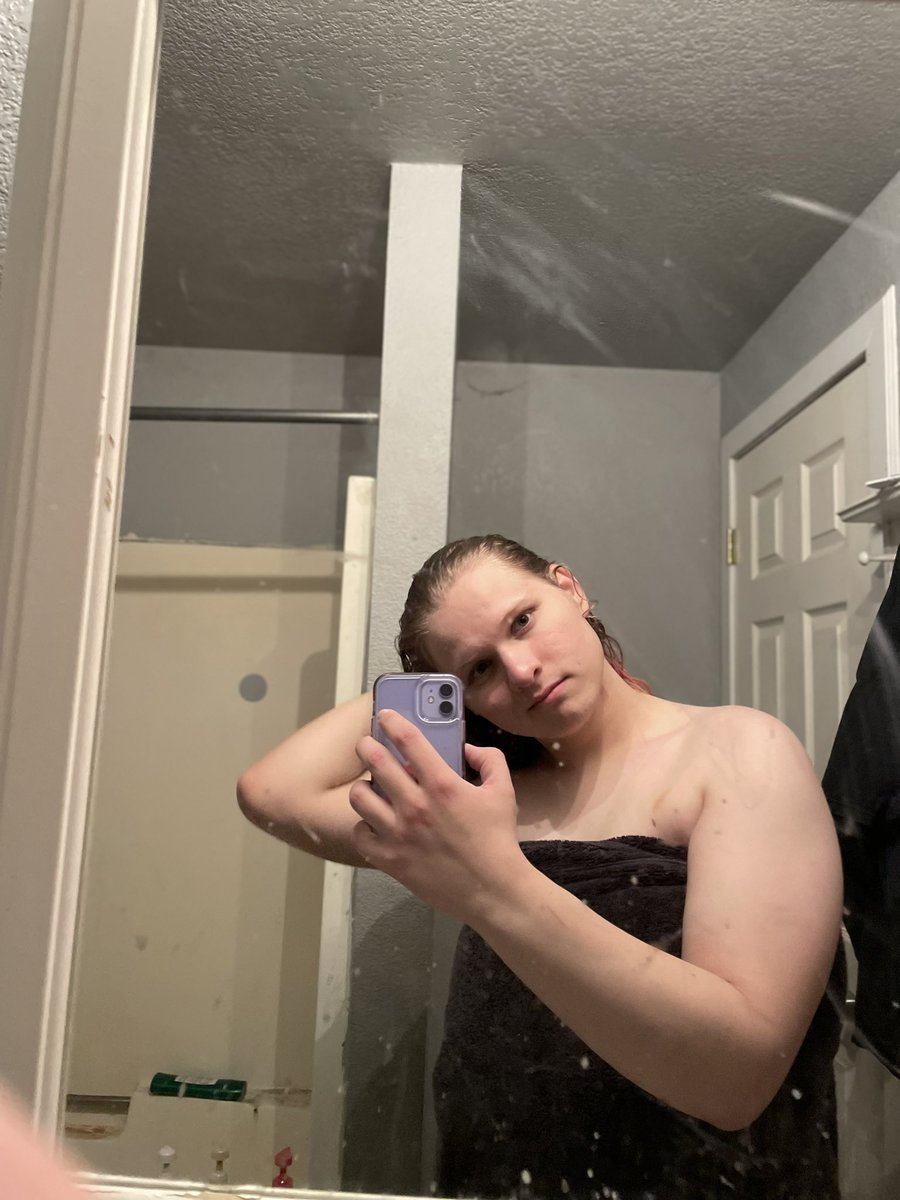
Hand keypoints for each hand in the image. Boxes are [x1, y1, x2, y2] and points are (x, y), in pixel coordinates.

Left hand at [349, 709, 525, 921]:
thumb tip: (467, 748)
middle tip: (367, 744)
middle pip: (375, 762)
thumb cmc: (498, 839)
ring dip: (363, 787)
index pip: (408, 740)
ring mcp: (398, 833)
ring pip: (360, 797)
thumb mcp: (503, 791)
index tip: (384, 715)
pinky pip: (360, 834)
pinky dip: (364, 825)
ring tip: (371, 787)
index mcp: (442, 784)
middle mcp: (415, 805)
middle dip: (367, 746)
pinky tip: (375, 823)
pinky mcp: (390, 859)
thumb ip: (489, 760)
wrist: (492, 889)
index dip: (392, 721)